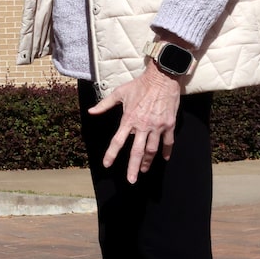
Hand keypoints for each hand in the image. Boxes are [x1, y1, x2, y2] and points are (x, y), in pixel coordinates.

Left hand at [88, 62, 181, 183]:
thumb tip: (90, 112)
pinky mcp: (169, 124)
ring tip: (143, 170)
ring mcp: (157, 126)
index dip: (111, 154)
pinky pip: (168, 142)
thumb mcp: (119, 93)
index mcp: (129, 119)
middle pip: (137, 151)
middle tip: (131, 180)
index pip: (118, 141)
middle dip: (133, 168)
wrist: (162, 78)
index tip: (107, 165)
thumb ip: (104, 104)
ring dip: (148, 161)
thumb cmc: (139, 85)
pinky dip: (166, 151)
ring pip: (152, 149)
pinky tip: (164, 158)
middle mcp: (143, 126)